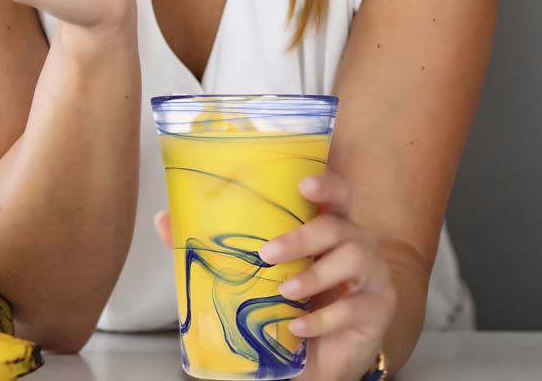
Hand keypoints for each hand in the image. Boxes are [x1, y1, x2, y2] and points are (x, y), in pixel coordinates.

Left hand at [153, 171, 395, 380]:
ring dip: (314, 275)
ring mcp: (373, 276)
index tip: (303, 183)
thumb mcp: (255, 277)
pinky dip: (321, 320)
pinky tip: (298, 329)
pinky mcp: (377, 310)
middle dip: (302, 236)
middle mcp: (356, 243)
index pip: (337, 193)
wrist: (321, 358)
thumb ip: (215, 248)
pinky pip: (353, 309)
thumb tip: (164, 220)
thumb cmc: (291, 305)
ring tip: (284, 293)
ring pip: (353, 259)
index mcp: (328, 227)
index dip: (325, 184)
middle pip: (339, 225)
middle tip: (268, 254)